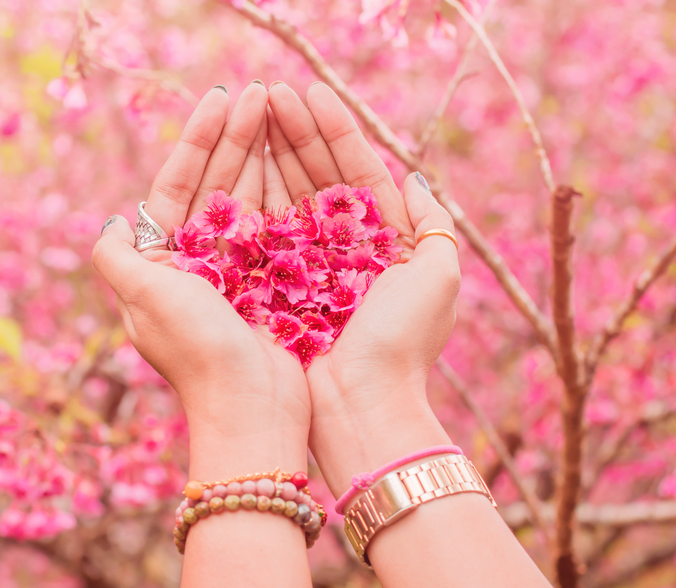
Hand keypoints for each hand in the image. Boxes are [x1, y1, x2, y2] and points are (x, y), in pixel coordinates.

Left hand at [92, 82, 310, 480]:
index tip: (222, 99)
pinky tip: (299, 159)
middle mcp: (197, 266)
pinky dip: (287, 192)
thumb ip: (117, 256)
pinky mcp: (273, 287)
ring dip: (262, 156)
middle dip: (235, 138)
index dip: (198, 141)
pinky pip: (279, 228)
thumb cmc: (197, 351)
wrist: (253, 411)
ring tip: (280, 110)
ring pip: (249, 201)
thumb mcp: (142, 297)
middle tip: (260, 92)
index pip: (177, 186)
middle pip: (215, 186)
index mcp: (161, 264)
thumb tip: (112, 221)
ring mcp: (238, 275)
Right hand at [265, 82, 460, 494]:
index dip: (335, 130)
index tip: (310, 92)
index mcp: (384, 241)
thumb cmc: (402, 344)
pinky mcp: (274, 285)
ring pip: (286, 197)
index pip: (357, 171)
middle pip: (317, 177)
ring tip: (251, 111)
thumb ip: (432, 222)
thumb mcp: (438, 275)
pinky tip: (238, 159)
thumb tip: (413, 177)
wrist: (360, 408)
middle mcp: (342, 249)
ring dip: (271, 153)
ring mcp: (304, 266)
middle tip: (269, 92)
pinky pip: (262, 231)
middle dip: (295, 132)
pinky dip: (251, 195)